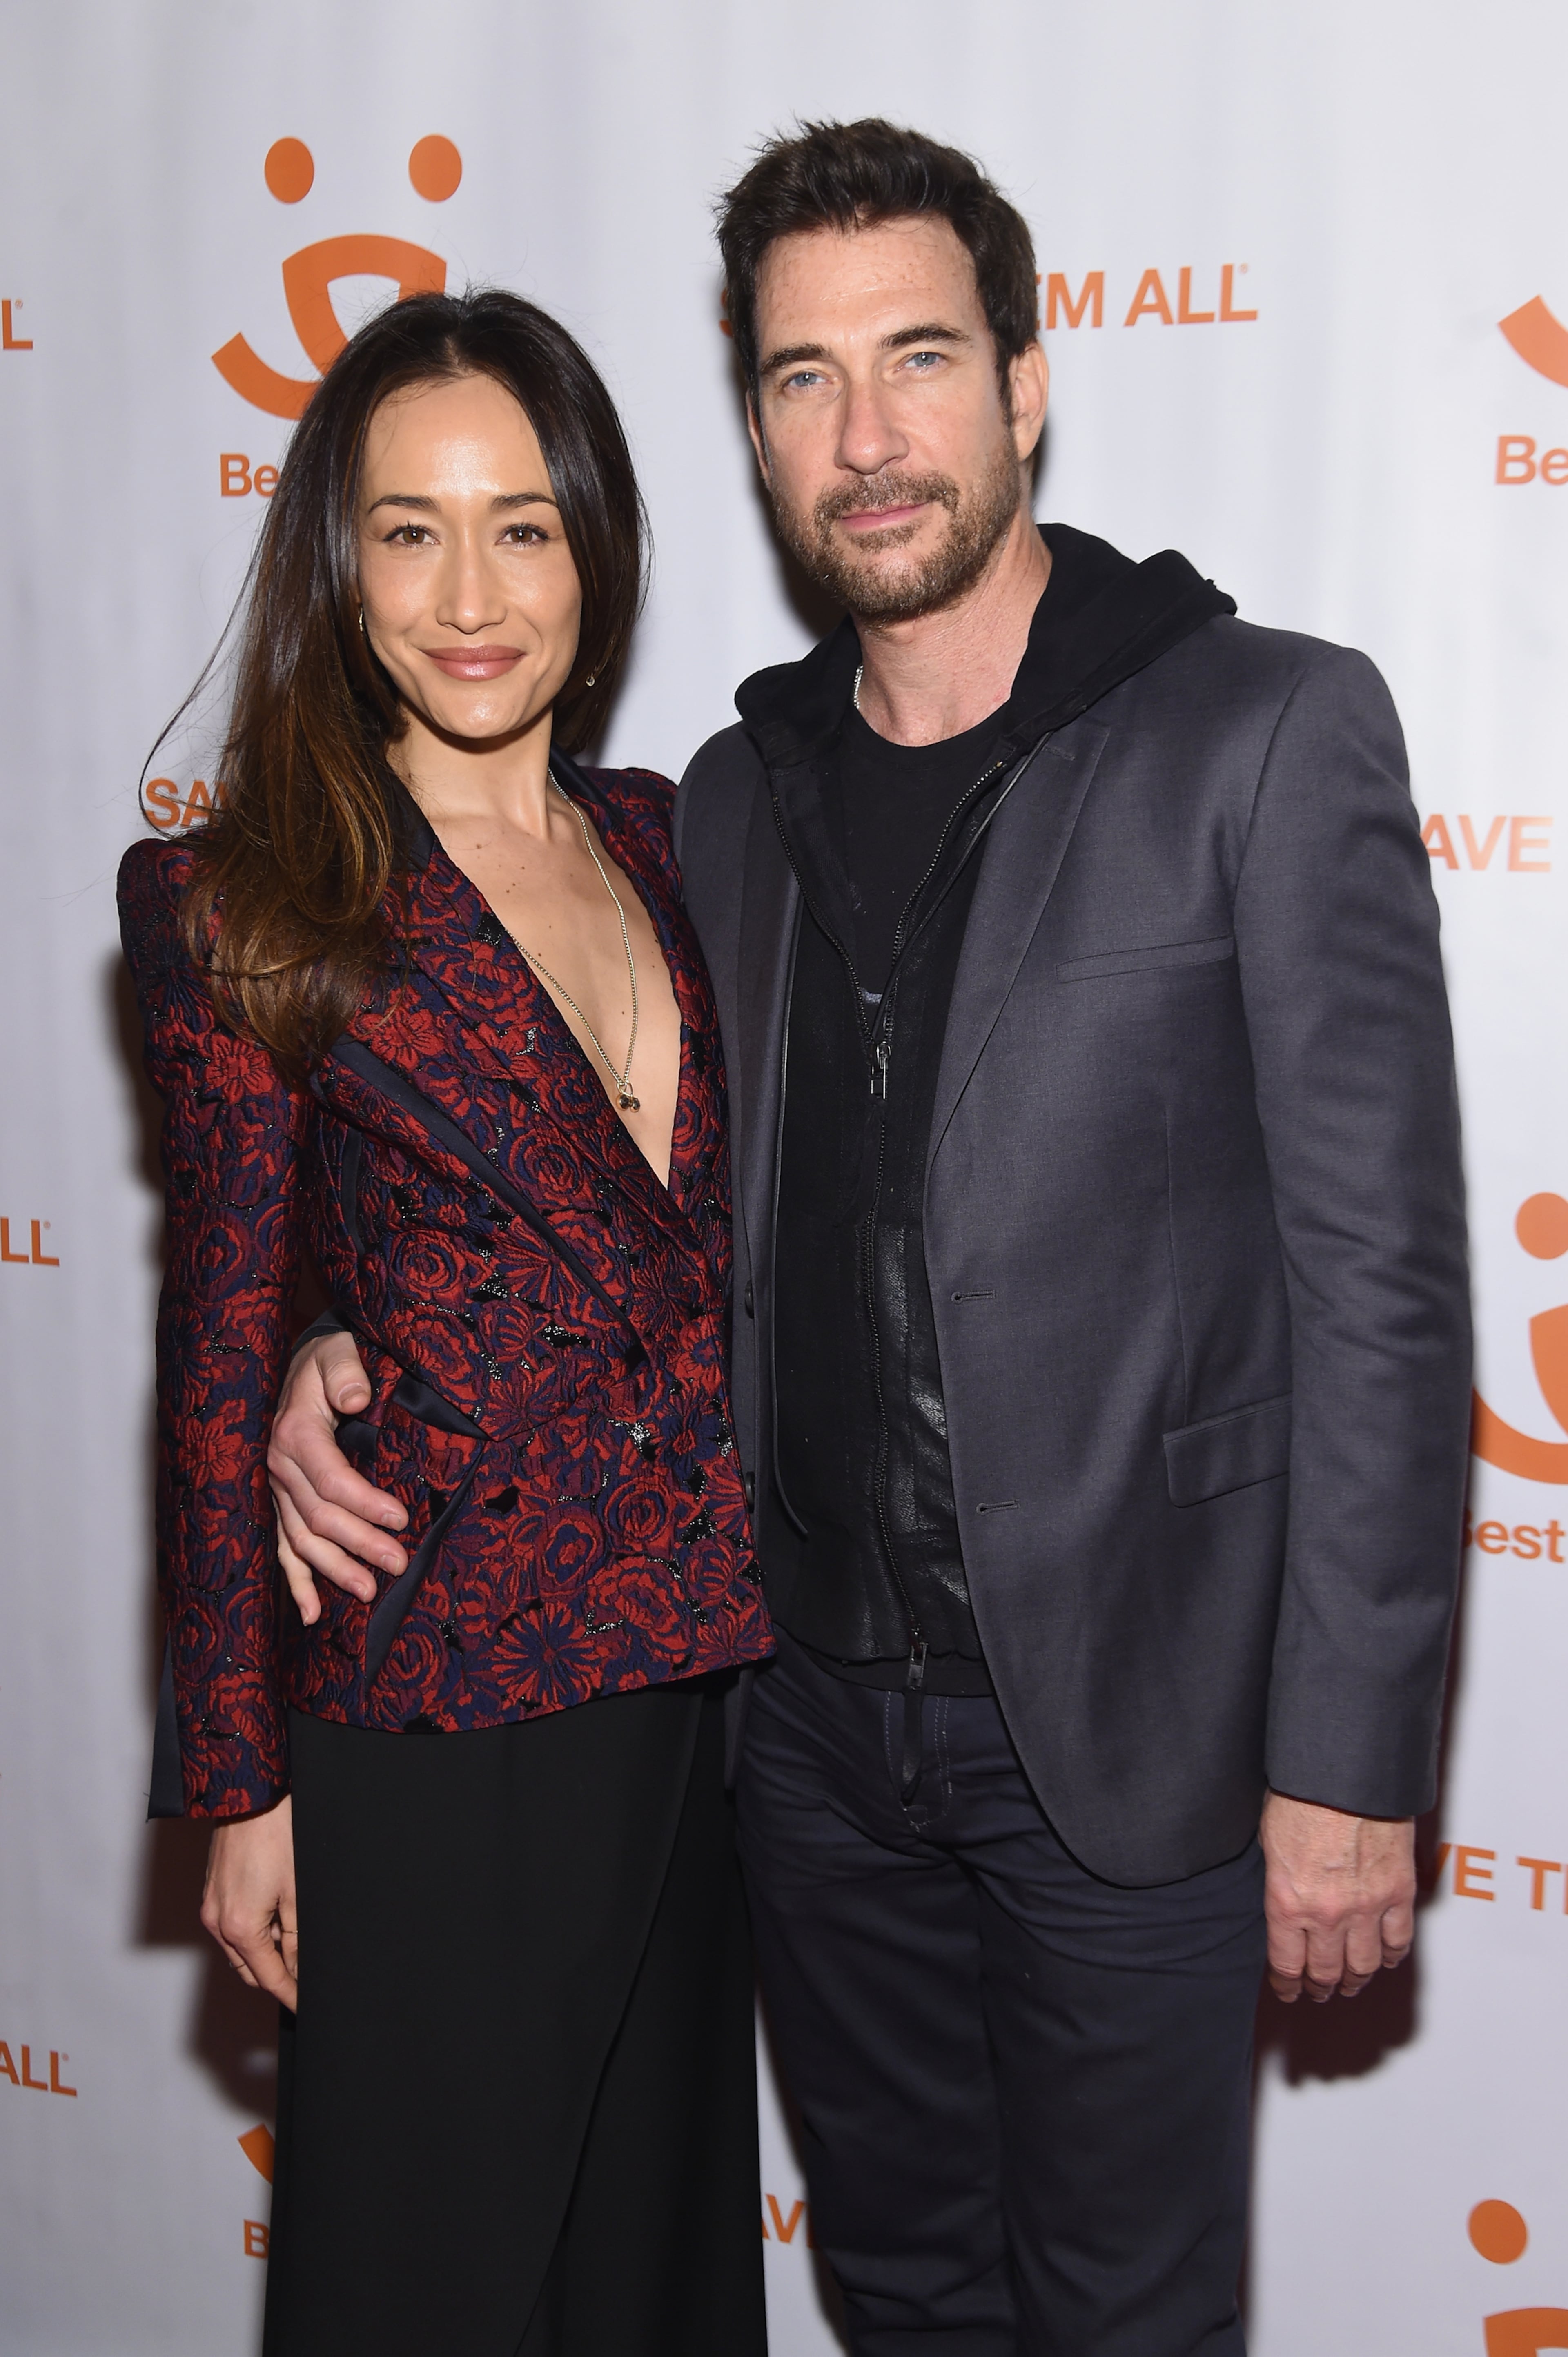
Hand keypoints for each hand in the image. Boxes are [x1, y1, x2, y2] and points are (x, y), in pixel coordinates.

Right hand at [201, 1799, 299, 2010]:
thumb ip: (295, 1938)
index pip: (267, 1977)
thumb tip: (297, 1969)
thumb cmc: (276, 1835)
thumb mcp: (297, 1892)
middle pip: (249, 1968)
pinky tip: (276, 1912)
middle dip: (276, 1974)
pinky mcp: (212, 1892)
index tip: (304, 2003)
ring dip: (264, 1951)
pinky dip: (253, 1931)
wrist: (249, 1794)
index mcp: (239, 1927)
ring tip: (293, 1931)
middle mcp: (216, 1922)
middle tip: (304, 1971)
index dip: (289, 1993)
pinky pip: (232, 1927)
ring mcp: (210, 1906)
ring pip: (240, 1949)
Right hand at [268, 1330, 406, 1624]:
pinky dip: (296, 1582)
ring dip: (333, 1570)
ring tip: (368, 1593)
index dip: (364, 1504)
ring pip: (302, 1540)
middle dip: (359, 1544)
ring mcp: (278, 1489)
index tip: (400, 1519)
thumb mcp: (336, 1351)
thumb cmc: (326, 1360)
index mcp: (296, 1434)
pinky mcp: (282, 1503)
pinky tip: (312, 1613)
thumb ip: (346, 1371)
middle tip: (398, 1563)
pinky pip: (284, 1547)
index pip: (330, 1480)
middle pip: (319, 1517)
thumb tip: (356, 1398)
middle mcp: (281, 1467)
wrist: (303, 1365)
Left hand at [1260, 1791, 1415, 2002]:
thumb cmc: (1299, 1795)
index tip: (1289, 1990)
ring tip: (1350, 1983)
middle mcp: (1327, 1914)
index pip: (1287, 1963)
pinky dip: (1392, 1955)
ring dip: (1356, 1979)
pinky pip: (1398, 1940)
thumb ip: (1279, 1883)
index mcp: (1287, 1902)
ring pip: (1364, 1965)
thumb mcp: (1269, 1843)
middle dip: (1320, 1986)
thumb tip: (1285, 1904)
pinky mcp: (1398, 1893)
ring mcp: (1367, 1907)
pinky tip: (1385, 1959)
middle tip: (1319, 1991)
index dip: (1288, 1984)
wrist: (1344, 1773)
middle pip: (1326, 1971)